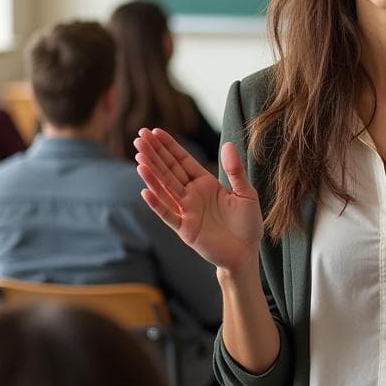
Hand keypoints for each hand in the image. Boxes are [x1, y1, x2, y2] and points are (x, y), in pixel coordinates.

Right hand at [134, 128, 262, 276]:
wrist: (246, 253)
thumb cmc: (247, 223)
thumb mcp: (246, 193)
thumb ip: (236, 170)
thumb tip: (228, 144)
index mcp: (205, 183)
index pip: (182, 160)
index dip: (169, 146)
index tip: (154, 131)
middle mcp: (192, 195)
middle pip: (169, 170)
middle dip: (155, 154)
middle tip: (139, 136)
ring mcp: (187, 212)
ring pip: (165, 189)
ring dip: (152, 174)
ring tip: (139, 157)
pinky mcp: (185, 229)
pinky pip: (169, 215)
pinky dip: (157, 204)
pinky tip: (145, 191)